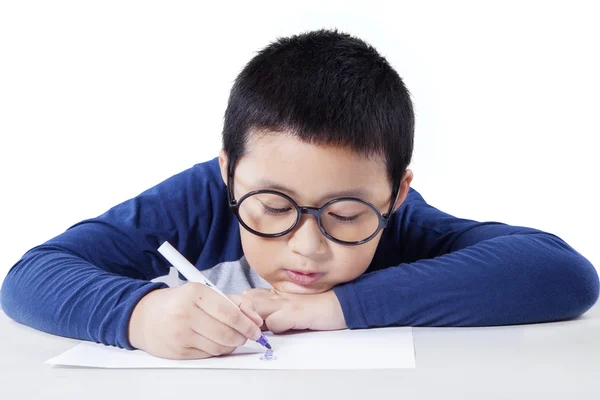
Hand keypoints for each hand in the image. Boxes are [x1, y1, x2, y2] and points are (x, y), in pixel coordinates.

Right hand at [128, 284, 262, 359]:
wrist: (144, 317)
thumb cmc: (179, 303)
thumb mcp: (204, 293)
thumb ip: (234, 302)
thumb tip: (256, 319)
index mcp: (195, 294)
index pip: (230, 314)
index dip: (247, 324)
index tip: (256, 329)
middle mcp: (186, 313)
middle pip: (227, 333)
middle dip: (242, 337)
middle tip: (246, 335)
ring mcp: (181, 334)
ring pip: (219, 347)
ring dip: (231, 345)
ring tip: (231, 338)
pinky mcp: (178, 351)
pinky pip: (208, 355)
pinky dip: (217, 351)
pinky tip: (215, 342)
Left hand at [241, 289, 346, 333]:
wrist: (340, 305)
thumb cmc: (317, 307)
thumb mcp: (292, 302)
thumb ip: (274, 306)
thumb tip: (255, 314)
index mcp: (276, 292)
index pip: (249, 296)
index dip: (242, 307)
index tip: (241, 317)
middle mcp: (278, 295)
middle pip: (248, 301)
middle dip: (243, 314)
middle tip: (244, 327)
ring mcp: (286, 303)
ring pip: (257, 309)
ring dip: (254, 322)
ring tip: (257, 332)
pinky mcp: (295, 313)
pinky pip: (275, 323)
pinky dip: (275, 329)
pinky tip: (280, 332)